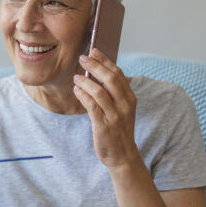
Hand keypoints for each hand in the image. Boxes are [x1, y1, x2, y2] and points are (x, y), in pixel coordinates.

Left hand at [73, 47, 138, 168]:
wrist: (122, 155)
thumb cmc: (118, 130)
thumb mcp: (121, 109)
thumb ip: (112, 93)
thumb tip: (96, 73)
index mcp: (130, 98)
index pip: (118, 74)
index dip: (105, 61)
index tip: (94, 51)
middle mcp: (124, 105)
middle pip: (110, 79)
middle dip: (95, 66)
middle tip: (83, 58)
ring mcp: (115, 115)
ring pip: (99, 92)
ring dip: (86, 82)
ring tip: (76, 77)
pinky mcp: (103, 125)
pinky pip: (92, 106)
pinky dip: (83, 96)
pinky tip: (76, 90)